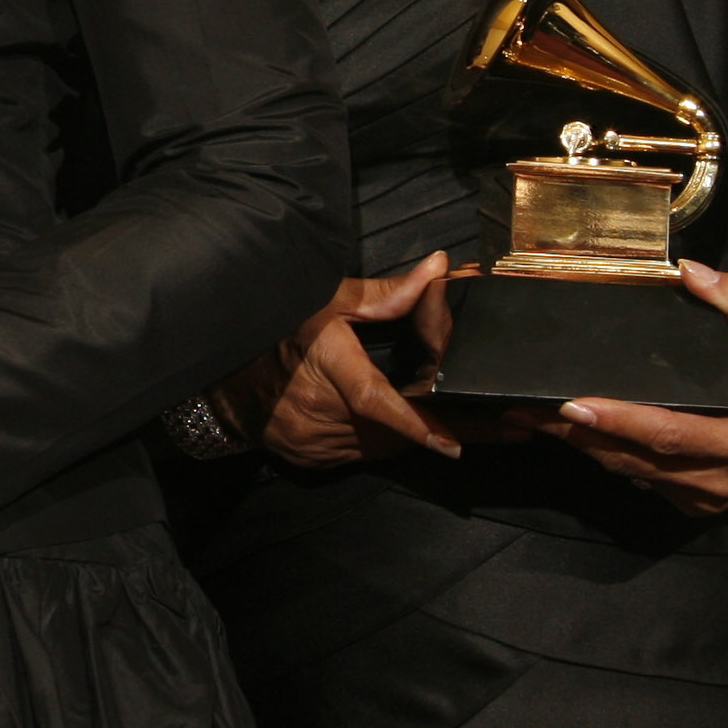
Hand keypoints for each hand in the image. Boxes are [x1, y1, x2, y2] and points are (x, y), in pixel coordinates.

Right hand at [213, 253, 464, 467]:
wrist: (220, 371)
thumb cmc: (279, 326)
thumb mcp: (330, 300)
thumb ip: (389, 294)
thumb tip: (441, 268)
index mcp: (324, 361)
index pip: (371, 398)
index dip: (413, 422)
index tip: (454, 444)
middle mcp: (318, 409)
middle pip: (394, 431)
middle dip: (450, 429)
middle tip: (507, 430)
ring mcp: (313, 440)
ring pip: (382, 448)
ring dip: (420, 437)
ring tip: (472, 428)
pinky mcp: (312, 459)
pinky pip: (362, 455)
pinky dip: (386, 443)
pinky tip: (412, 431)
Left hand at [536, 260, 727, 515]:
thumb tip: (689, 272)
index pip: (672, 434)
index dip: (621, 422)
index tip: (573, 405)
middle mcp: (726, 480)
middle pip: (640, 461)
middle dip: (580, 436)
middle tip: (528, 408)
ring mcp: (710, 498)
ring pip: (634, 475)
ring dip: (584, 448)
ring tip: (534, 418)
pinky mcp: (698, 502)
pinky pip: (643, 481)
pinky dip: (607, 456)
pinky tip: (572, 433)